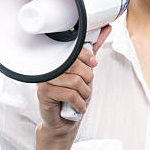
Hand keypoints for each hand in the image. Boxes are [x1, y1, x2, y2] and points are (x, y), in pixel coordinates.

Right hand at [36, 23, 112, 139]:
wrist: (64, 121)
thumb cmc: (73, 95)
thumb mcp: (86, 71)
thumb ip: (93, 51)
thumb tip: (106, 28)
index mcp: (57, 58)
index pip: (74, 49)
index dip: (87, 57)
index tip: (93, 64)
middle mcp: (49, 66)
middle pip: (76, 66)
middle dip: (88, 80)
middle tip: (85, 88)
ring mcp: (44, 79)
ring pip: (76, 81)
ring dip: (85, 94)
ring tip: (80, 98)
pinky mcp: (43, 93)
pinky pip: (71, 94)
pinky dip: (80, 103)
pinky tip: (77, 106)